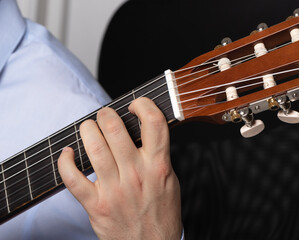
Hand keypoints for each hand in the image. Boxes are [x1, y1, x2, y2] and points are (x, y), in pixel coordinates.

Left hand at [58, 97, 181, 239]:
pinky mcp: (96, 205)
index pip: (154, 123)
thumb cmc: (161, 212)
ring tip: (88, 127)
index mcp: (158, 166)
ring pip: (94, 148)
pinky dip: (65, 161)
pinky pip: (72, 178)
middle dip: (105, 114)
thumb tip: (143, 129)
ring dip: (87, 130)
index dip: (143, 104)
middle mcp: (136, 175)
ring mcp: (115, 190)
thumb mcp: (169, 179)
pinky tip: (68, 153)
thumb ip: (157, 155)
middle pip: (115, 129)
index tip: (135, 105)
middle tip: (104, 115)